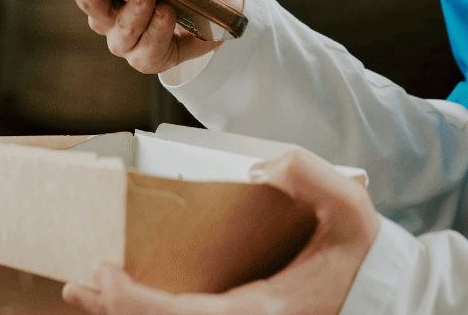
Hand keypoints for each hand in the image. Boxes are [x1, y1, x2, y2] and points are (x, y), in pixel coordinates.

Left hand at [61, 149, 380, 314]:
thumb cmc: (364, 256)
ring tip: (89, 290)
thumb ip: (310, 176)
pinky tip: (128, 298)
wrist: (388, 295)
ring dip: (125, 314)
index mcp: (261, 311)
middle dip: (114, 309)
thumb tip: (258, 167)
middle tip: (79, 282)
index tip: (102, 272)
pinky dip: (150, 311)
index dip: (133, 301)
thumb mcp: (350, 206)